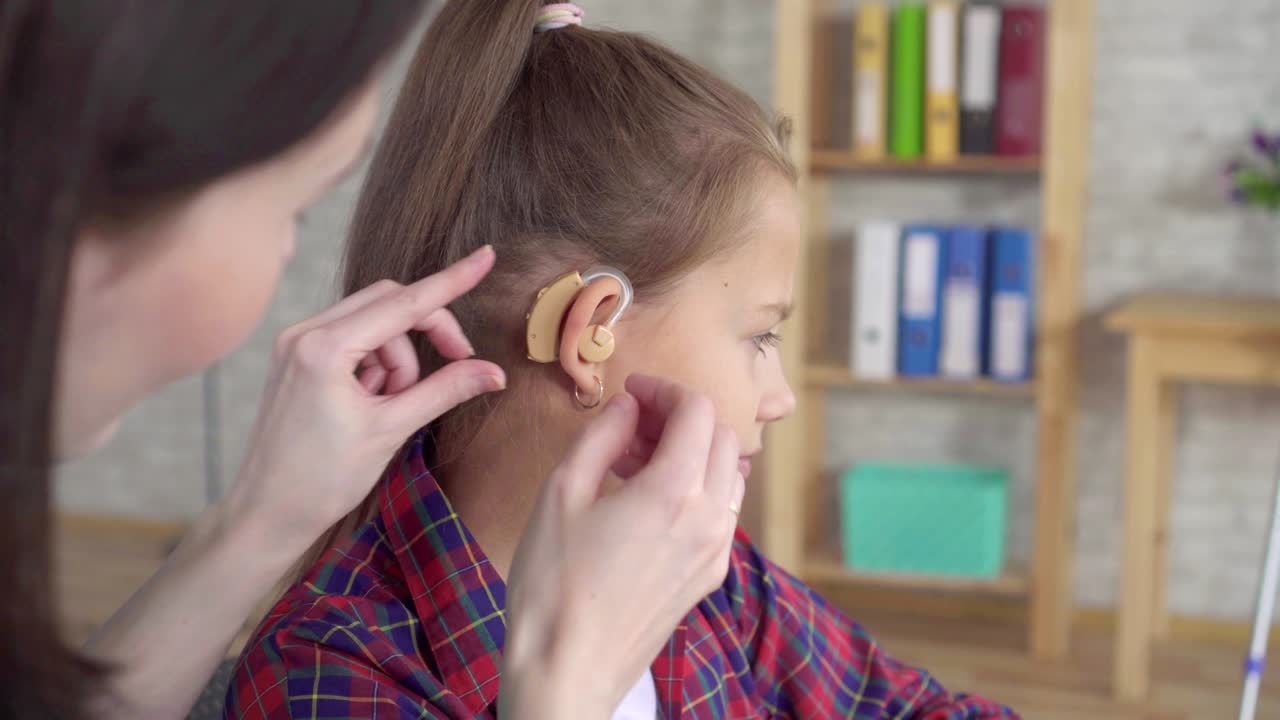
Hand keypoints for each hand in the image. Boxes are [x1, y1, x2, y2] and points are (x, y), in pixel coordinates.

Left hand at [222, 245, 505, 552]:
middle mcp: (305, 333)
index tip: (485, 257)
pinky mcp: (297, 357)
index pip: (404, 302)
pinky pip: (354, 339)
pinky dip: (376, 365)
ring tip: (390, 407)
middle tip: (456, 366)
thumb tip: (494, 372)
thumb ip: (445, 390)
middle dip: (426, 333)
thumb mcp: (391, 430)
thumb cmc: (321, 480)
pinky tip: (369, 404)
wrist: (266, 513)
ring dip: (399, 358)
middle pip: (390, 302)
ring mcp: (297, 342)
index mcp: (325, 348)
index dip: (451, 281)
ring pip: (375, 322)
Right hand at [499, 375, 744, 717]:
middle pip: (722, 437)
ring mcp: (715, 551)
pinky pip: (722, 513)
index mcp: (675, 490)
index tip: (631, 391)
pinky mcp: (708, 578)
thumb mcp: (562, 493)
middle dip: (680, 418)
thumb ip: (602, 436)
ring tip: (635, 462)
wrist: (567, 670)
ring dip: (693, 452)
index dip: (664, 390)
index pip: (697, 411)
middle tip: (630, 425)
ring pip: (729, 474)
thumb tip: (628, 406)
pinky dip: (696, 488)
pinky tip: (648, 501)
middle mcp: (709, 518)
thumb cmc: (553, 584)